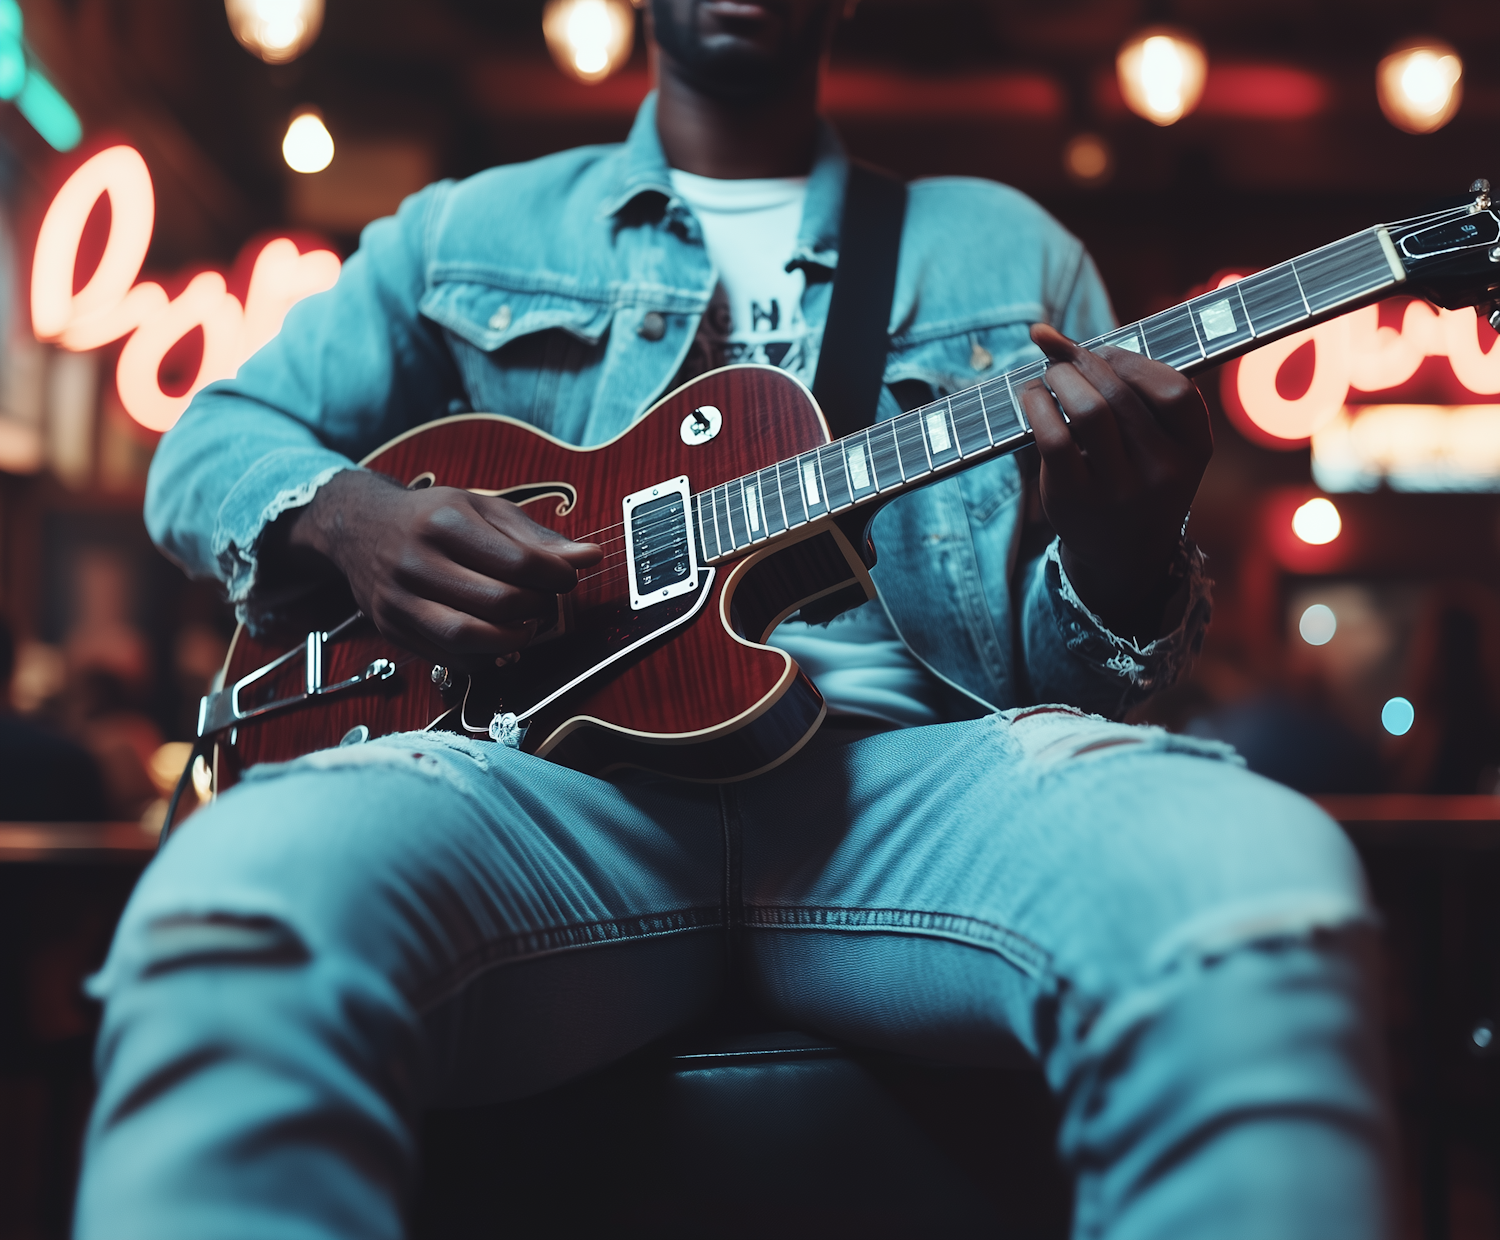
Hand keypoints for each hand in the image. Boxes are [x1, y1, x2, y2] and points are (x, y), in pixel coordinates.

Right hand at [283, 470, 601, 662]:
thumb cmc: (434, 517)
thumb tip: (590, 557)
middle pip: (498, 602)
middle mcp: (417, 561)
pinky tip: (496, 640)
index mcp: (444, 522)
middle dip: (537, 608)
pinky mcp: (393, 629)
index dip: (556, 576)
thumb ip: (537, 537)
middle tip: (546, 602)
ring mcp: (400, 599)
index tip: (566, 578)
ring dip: (513, 640)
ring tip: (525, 626)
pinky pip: (450, 657)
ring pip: (470, 637)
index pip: (518, 561)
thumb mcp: (484, 510)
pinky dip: (484, 656)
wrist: (360, 528)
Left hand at [1018, 323, 1211, 641]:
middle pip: (1122, 393)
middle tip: (1062, 356)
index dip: (1133, 359)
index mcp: (1195, 450)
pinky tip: (1033, 399)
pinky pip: (1054, 438)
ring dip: (1060, 378)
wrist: (1122, 557)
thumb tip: (1047, 334)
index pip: (1174, 388)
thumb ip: (1131, 392)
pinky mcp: (1076, 501)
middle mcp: (1164, 472)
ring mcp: (1119, 490)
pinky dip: (1038, 406)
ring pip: (1089, 410)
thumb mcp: (1160, 444)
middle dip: (1084, 361)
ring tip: (1048, 375)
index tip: (1102, 350)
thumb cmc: (1137, 479)